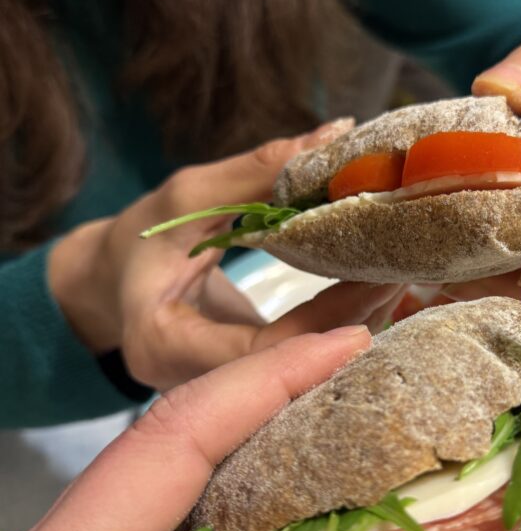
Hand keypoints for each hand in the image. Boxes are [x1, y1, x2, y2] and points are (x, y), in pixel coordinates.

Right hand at [48, 121, 403, 388]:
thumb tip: (338, 134)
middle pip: (287, 373)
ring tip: (395, 280)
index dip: (323, 323)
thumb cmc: (138, 239)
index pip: (257, 350)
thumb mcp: (185, 197)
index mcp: (162, 344)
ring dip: (353, 329)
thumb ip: (258, 172)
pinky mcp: (241, 390)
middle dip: (351, 324)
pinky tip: (370, 301)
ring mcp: (215, 396)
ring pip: (299, 380)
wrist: (111, 284)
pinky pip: (297, 370)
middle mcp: (189, 386)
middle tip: (400, 275)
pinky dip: (335, 336)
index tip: (373, 280)